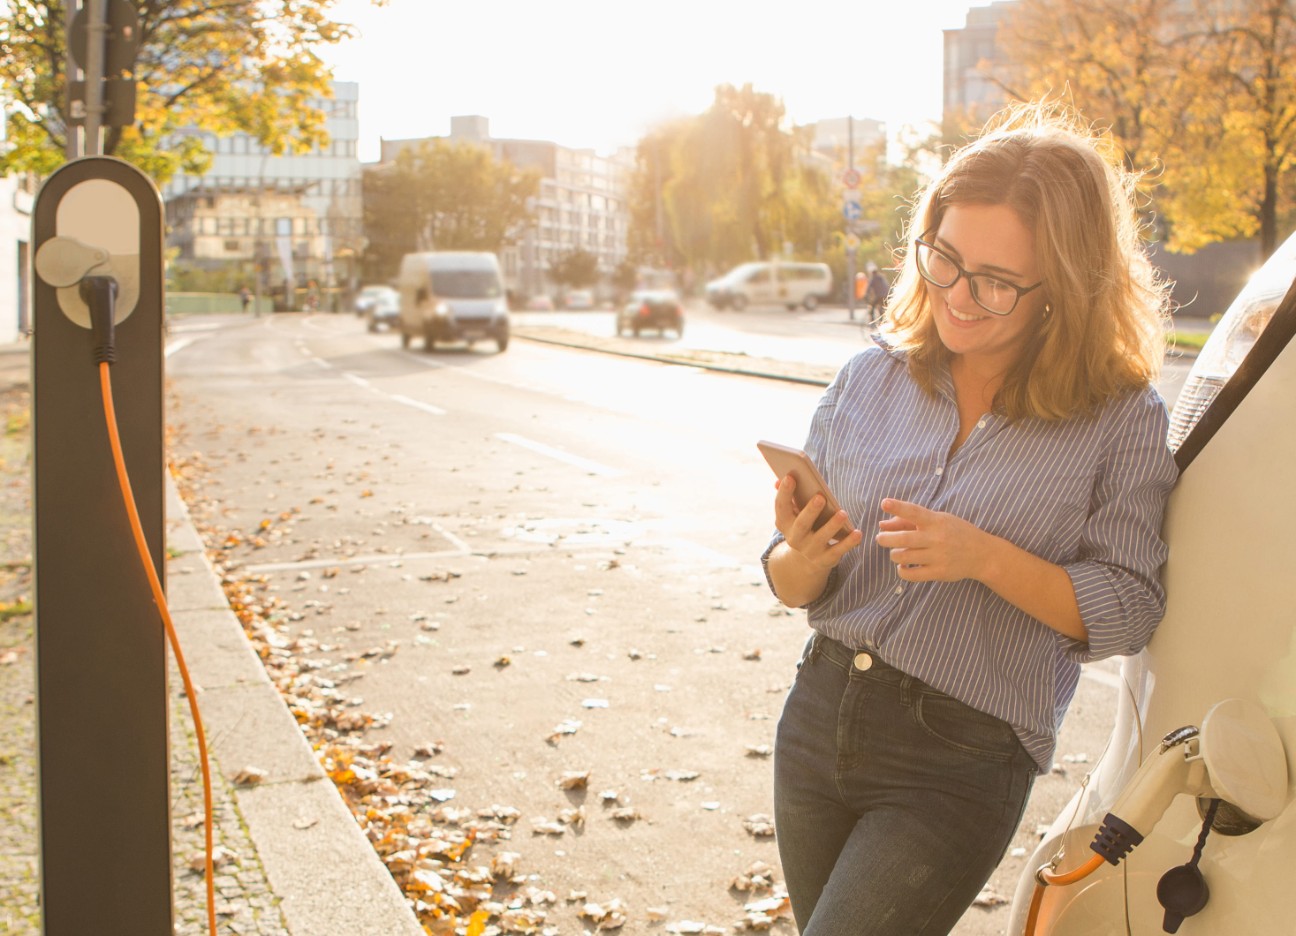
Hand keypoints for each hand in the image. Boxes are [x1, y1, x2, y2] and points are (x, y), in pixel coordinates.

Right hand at [773, 474, 861, 569]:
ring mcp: (810, 550)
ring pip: (821, 537)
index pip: (781, 507)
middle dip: (810, 511)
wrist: (805, 561)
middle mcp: (794, 538)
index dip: (784, 492)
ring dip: (832, 525)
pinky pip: (838, 550)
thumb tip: (778, 480)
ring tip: (843, 513)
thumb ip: (789, 497)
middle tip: (820, 497)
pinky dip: (848, 542)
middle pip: (801, 524)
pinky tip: (857, 533)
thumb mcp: (793, 515)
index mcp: (784, 523)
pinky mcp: (825, 559)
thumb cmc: (803, 526)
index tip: (790, 477)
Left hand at [875, 498, 989, 582]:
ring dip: (894, 554)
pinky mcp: (939, 573)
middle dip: (885, 539)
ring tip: (896, 552)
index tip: (884, 503)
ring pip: (903, 557)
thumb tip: (882, 525)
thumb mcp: (938, 520)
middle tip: (880, 538)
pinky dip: (902, 571)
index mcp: (937, 521)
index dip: (898, 507)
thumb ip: (910, 521)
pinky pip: (911, 575)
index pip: (914, 512)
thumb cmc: (955, 533)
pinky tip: (904, 566)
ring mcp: (938, 556)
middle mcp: (937, 538)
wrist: (982, 554)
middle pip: (903, 538)